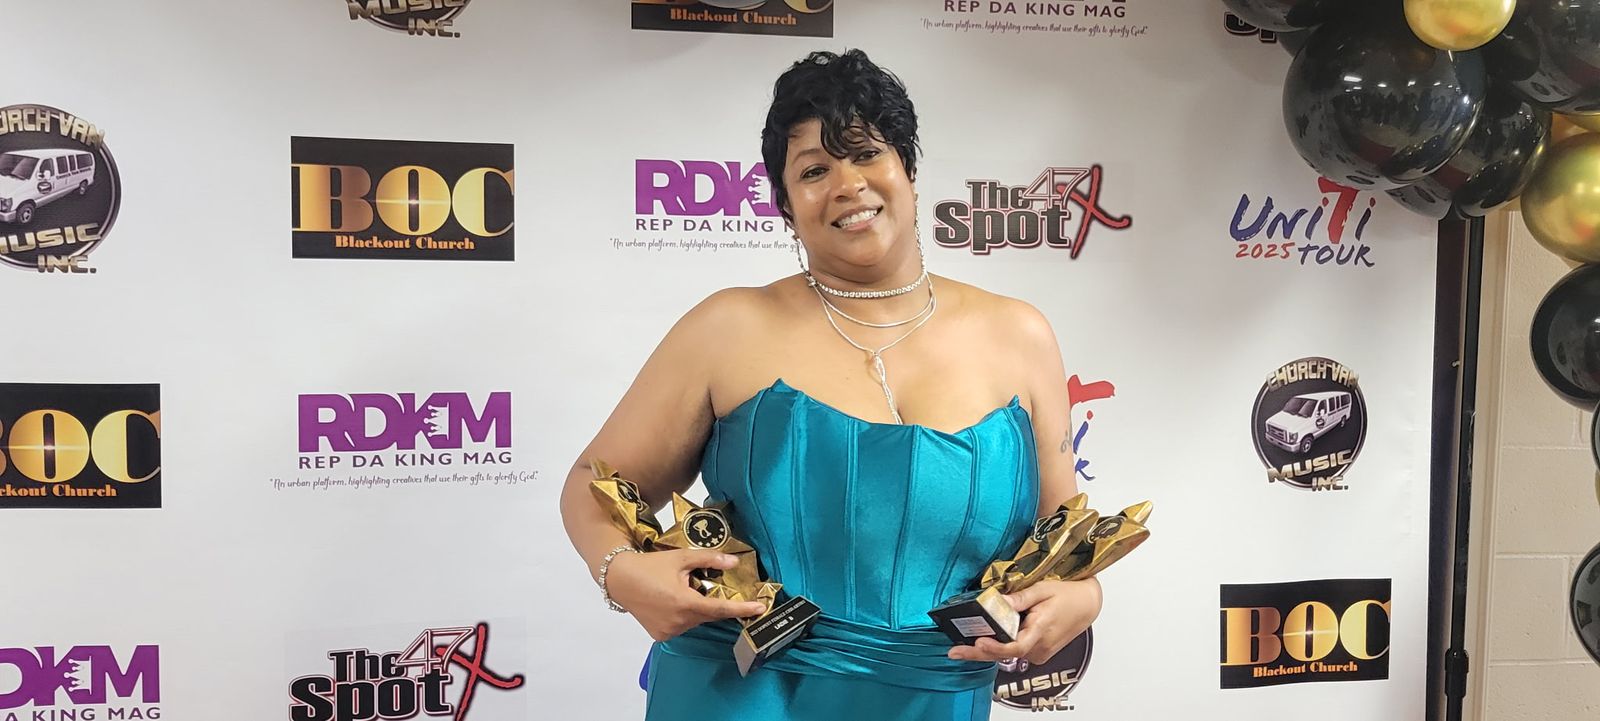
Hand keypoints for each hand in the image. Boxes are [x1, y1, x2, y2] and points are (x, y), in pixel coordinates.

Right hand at [605, 548, 769, 641]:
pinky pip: (682, 626)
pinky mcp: (661, 635)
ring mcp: (669, 631)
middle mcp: (679, 621)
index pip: (721, 609)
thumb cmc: (650, 566)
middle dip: (711, 601)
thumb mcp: (680, 558)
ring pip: (695, 621)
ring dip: (696, 608)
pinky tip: (671, 602)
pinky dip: (683, 616)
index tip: (760, 609)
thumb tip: (734, 562)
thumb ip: (709, 560)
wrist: (619, 579)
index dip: (742, 609)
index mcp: (685, 603)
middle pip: (708, 614)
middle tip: (701, 585)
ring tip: (679, 590)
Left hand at [946, 578, 1101, 663]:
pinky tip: (984, 639)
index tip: (978, 642)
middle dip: (977, 653)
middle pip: (1005, 654)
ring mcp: (1039, 653)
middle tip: (954, 652)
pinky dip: (999, 646)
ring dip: (987, 648)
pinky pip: (1015, 651)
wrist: (1088, 604)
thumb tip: (997, 600)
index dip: (995, 647)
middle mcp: (1040, 647)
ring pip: (1008, 654)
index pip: (1015, 647)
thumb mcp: (1043, 589)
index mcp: (1041, 630)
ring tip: (961, 644)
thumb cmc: (1068, 594)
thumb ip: (1020, 598)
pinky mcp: (1038, 652)